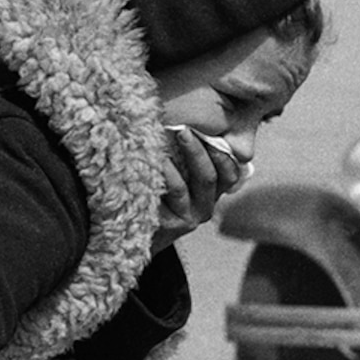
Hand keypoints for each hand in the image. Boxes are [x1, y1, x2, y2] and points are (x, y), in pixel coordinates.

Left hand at [150, 125, 240, 249]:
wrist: (129, 235)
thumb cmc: (148, 197)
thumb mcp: (168, 175)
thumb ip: (179, 157)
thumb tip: (179, 124)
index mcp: (209, 193)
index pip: (230, 173)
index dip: (224, 153)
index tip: (208, 130)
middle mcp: (206, 205)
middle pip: (216, 174)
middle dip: (202, 148)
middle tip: (185, 129)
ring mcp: (192, 216)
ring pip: (202, 180)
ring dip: (191, 154)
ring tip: (173, 135)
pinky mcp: (176, 224)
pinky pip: (177, 191)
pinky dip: (170, 171)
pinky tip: (160, 157)